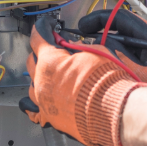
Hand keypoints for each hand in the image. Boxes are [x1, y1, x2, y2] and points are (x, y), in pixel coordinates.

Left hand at [19, 17, 146, 145]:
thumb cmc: (106, 82)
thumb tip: (72, 46)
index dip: (43, 29)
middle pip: (32, 61)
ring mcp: (44, 101)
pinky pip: (34, 111)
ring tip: (50, 76)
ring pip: (32, 85)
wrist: (114, 110)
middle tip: (54, 51)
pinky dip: (34, 104)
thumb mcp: (94, 52)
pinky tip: (38, 101)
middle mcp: (42, 82)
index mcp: (50, 61)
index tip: (46, 27)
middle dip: (41, 53)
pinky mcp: (51, 118)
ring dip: (39, 78)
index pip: (38, 38)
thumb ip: (77, 48)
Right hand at [76, 10, 146, 88]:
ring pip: (139, 44)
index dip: (98, 20)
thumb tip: (97, 45)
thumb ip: (113, 54)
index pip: (121, 17)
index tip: (85, 26)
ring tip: (109, 64)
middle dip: (108, 38)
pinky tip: (128, 74)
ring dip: (122, 51)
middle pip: (129, 30)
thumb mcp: (132, 71)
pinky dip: (135, 60)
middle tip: (92, 47)